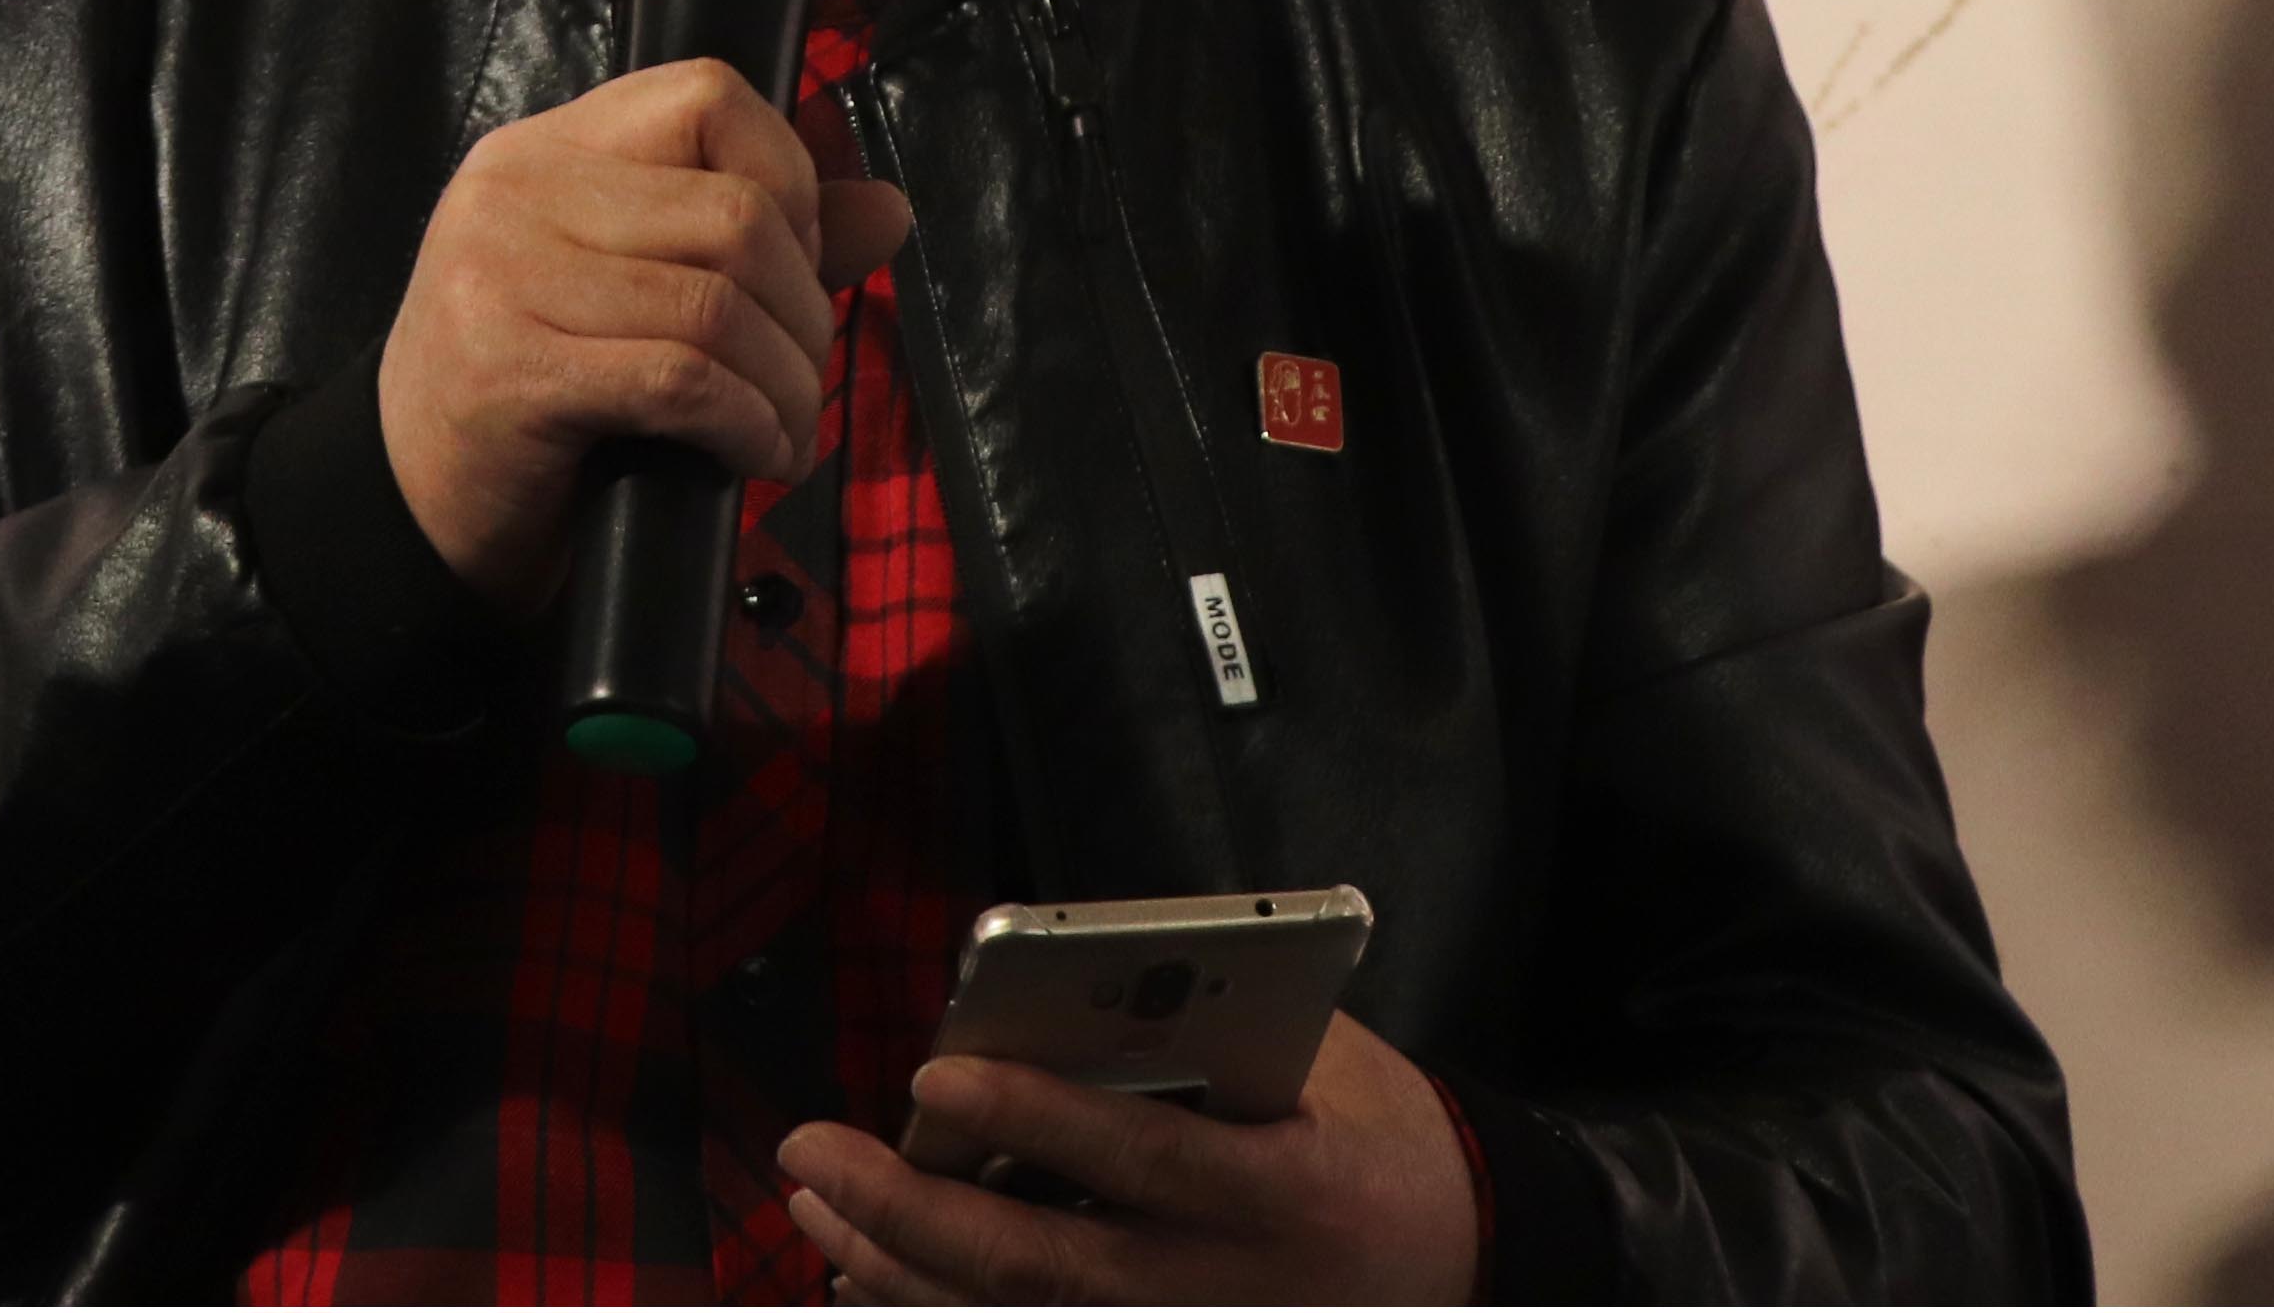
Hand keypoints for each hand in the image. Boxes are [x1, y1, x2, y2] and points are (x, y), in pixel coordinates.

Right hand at [374, 59, 913, 612]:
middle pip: (734, 212)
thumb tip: (890, 212)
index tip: (794, 264)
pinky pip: (682, 380)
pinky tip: (753, 458)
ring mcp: (503, 276)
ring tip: (788, 431)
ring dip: (787, 386)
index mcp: (546, 147)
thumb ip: (757, 239)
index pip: (707, 95)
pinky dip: (747, 426)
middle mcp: (516, 190)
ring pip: (718, 304)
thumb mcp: (635, 289)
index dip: (787, 176)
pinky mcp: (511, 372)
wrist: (411, 502)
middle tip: (802, 375)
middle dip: (805, 309)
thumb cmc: (537, 387)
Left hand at [775, 1015, 1482, 1304]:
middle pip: (1045, 1267)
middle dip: (910, 1213)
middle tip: (811, 1152)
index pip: (1138, 1159)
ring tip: (814, 1207)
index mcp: (1281, 1193)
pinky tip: (867, 1277)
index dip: (1033, 1118)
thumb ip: (1212, 1028)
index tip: (933, 1072)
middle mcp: (1226, 1290)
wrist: (1463, 1257)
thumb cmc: (1379, 1134)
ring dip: (900, 1270)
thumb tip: (1066, 991)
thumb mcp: (1326, 1060)